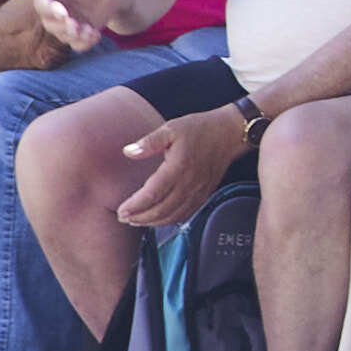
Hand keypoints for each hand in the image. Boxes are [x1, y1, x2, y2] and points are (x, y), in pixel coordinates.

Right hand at [37, 0, 123, 52]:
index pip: (42, 3)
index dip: (49, 9)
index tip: (62, 12)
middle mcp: (52, 9)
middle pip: (50, 23)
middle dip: (62, 27)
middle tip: (75, 25)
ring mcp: (65, 22)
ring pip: (63, 36)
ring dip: (75, 37)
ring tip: (90, 31)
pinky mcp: (78, 32)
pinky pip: (78, 44)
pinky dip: (85, 43)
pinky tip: (96, 35)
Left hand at [116, 105, 250, 228]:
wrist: (229, 133)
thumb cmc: (198, 129)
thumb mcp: (171, 128)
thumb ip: (149, 142)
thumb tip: (128, 152)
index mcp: (179, 167)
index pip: (152, 194)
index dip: (135, 206)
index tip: (121, 210)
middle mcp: (190, 183)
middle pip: (161, 210)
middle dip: (140, 218)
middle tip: (124, 218)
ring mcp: (199, 191)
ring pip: (173, 216)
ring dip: (153, 222)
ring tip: (137, 221)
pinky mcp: (204, 194)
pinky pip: (185, 214)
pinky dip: (170, 220)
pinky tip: (158, 218)